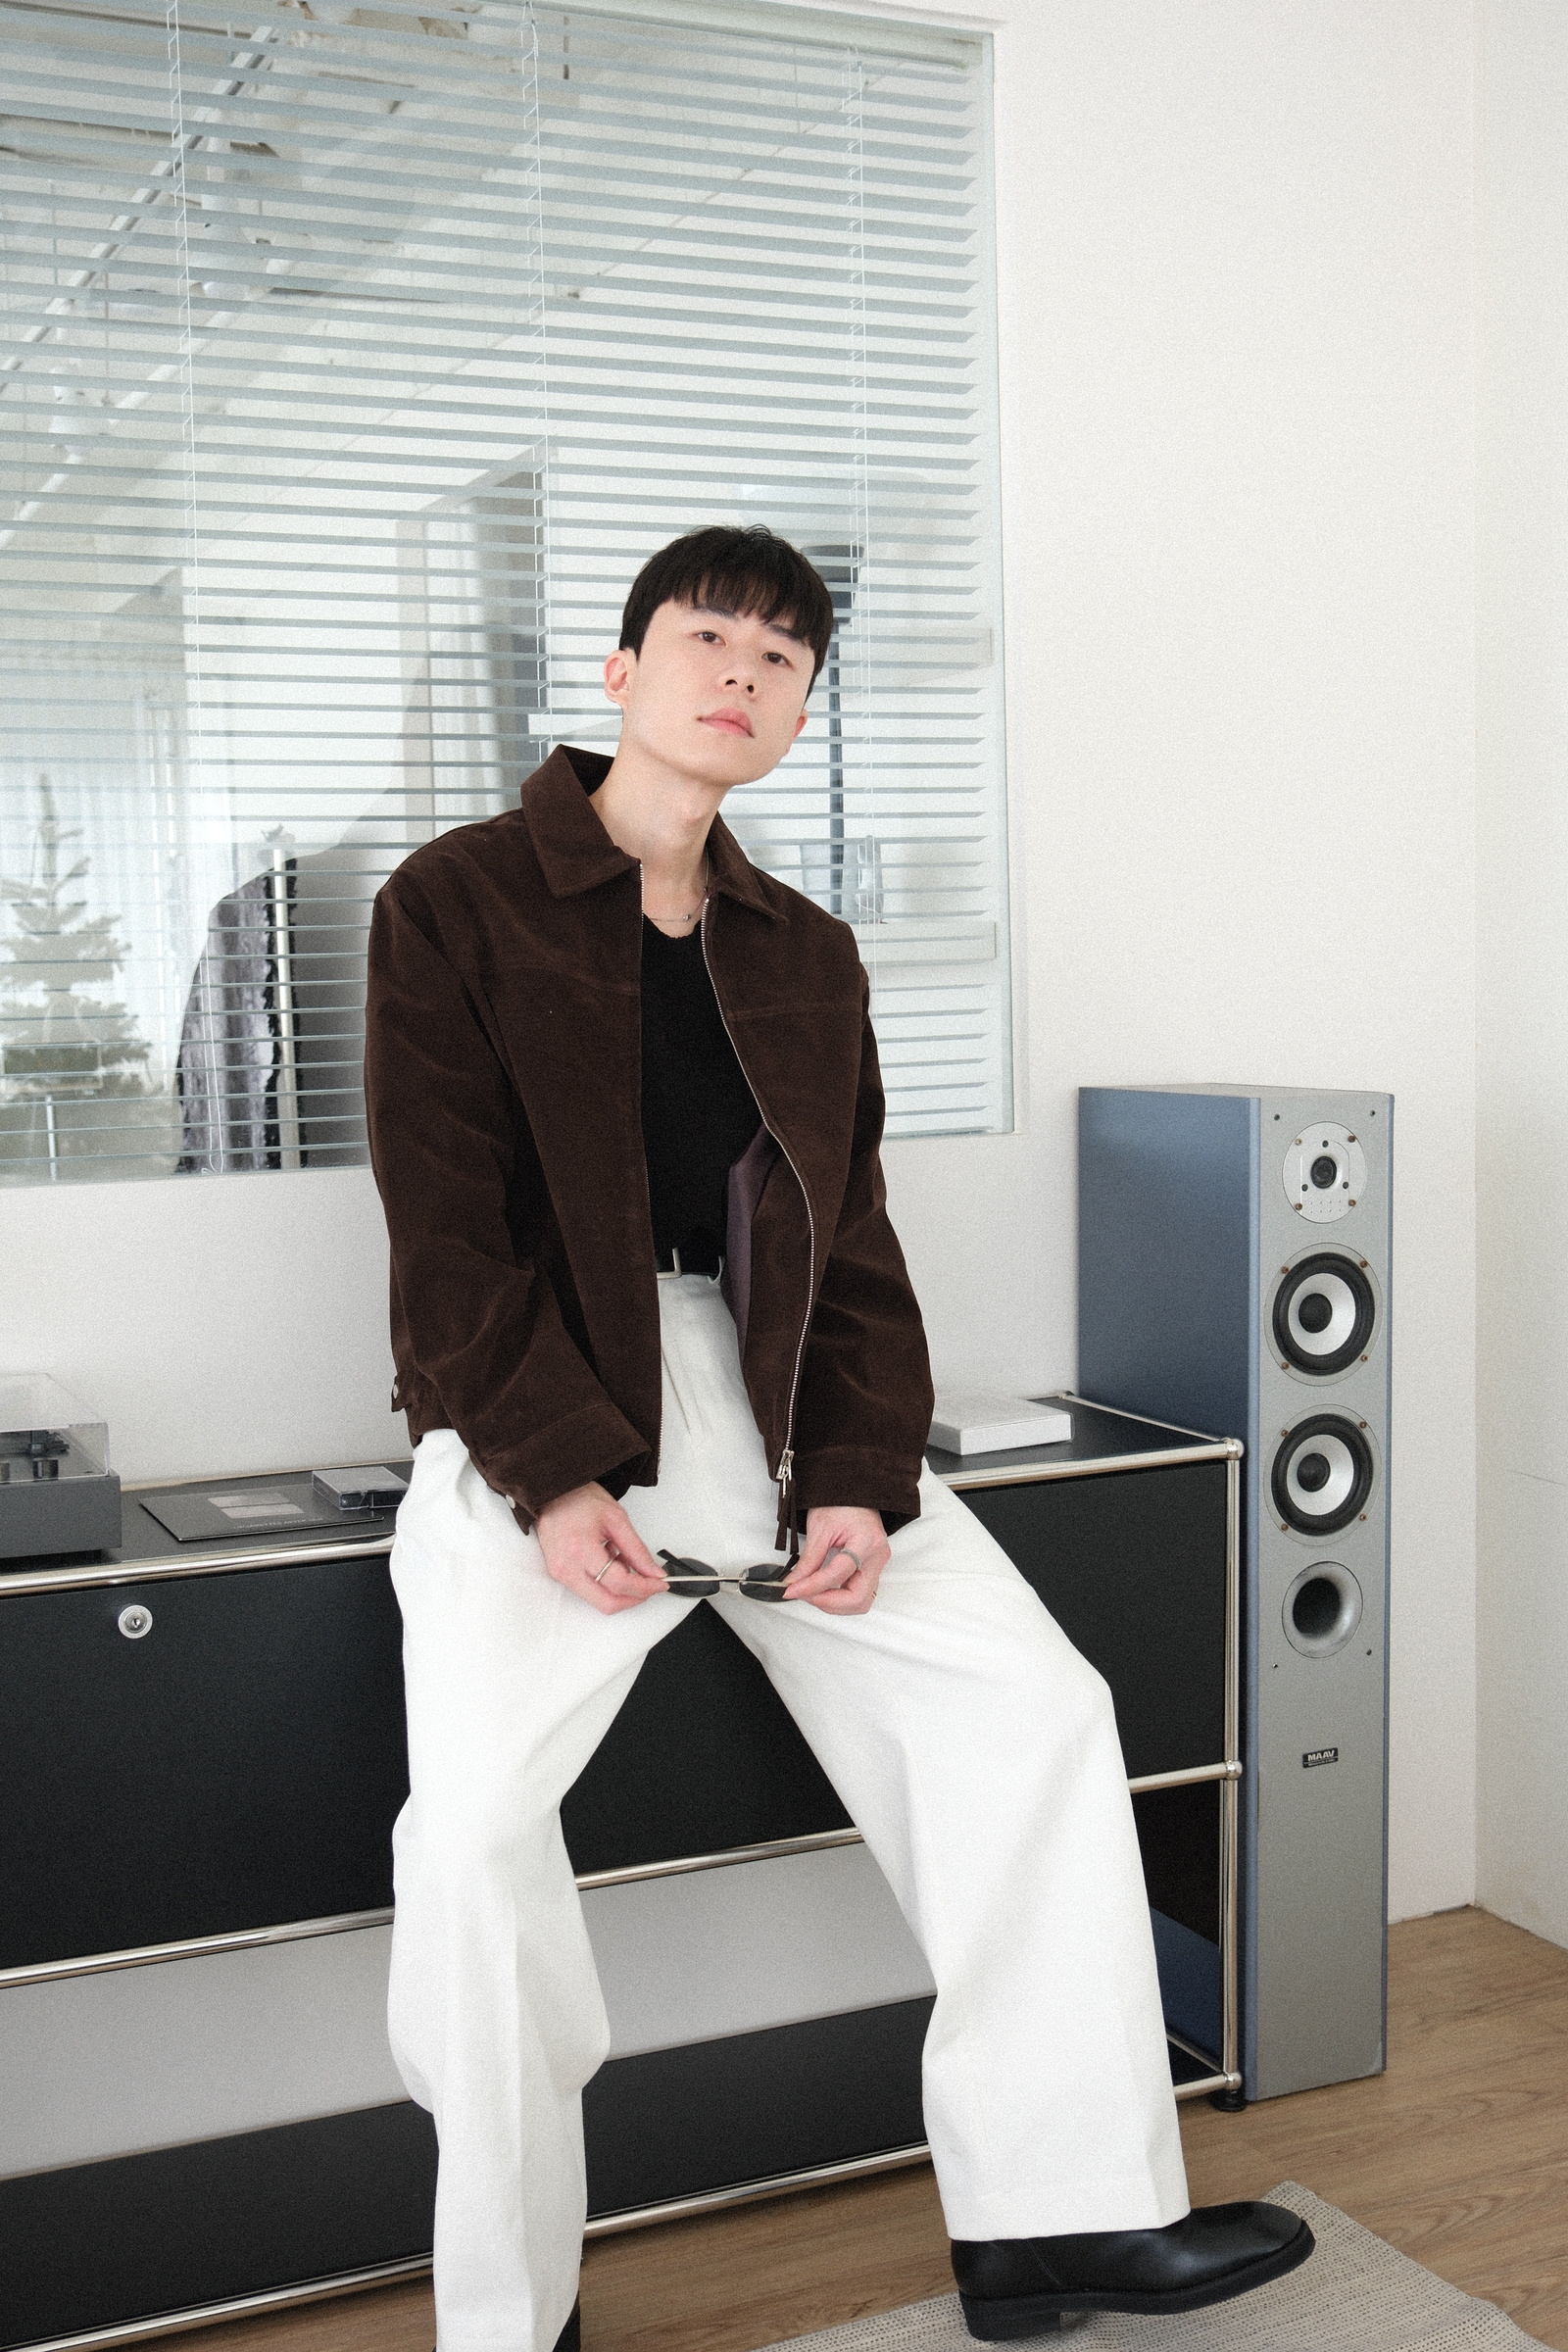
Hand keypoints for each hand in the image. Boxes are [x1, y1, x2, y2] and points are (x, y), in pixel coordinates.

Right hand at [533, 1483, 667, 1614]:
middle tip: (650, 1584)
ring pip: (599, 1601)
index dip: (645, 1587)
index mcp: (580, 1550)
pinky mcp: (559, 1576)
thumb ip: (637, 1550)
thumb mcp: (617, 1519)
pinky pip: (589, 1592)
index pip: (619, 1583)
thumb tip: (654, 1573)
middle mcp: (567, 1568)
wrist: (552, 1494)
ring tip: (622, 1559)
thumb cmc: (578, 1499)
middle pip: (608, 1603)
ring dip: (620, 1589)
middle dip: (634, 1597)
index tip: (659, 1583)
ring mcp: (560, 1575)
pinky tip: (609, 1561)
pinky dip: (606, 1583)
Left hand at [784, 1505, 890, 1614]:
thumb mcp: (820, 1528)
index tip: (792, 1590)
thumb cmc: (841, 1502)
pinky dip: (839, 1598)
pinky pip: (859, 1594)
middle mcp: (878, 1557)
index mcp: (867, 1541)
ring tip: (812, 1592)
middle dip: (828, 1602)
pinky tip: (823, 1590)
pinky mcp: (872, 1570)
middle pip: (857, 1599)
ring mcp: (878, 1565)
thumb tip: (794, 1583)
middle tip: (804, 1594)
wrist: (855, 1493)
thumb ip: (808, 1560)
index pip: (838, 1575)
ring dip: (834, 1604)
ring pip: (860, 1602)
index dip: (812, 1586)